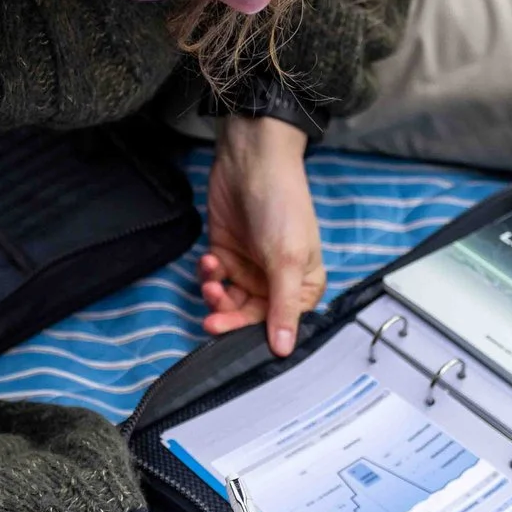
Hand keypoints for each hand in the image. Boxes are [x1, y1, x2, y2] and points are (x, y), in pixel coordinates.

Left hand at [198, 114, 322, 356]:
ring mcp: (249, 267)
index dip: (257, 334)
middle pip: (249, 317)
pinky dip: (208, 274)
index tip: (235, 340)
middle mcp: (276, 281)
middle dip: (228, 318)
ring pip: (228, 301)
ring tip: (212, 279)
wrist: (252, 160)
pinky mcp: (226, 254)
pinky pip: (214, 279)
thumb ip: (282, 308)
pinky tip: (210, 260)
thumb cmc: (281, 206)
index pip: (279, 325)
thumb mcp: (288, 260)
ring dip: (216, 296)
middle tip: (211, 321)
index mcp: (302, 286)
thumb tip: (284, 351)